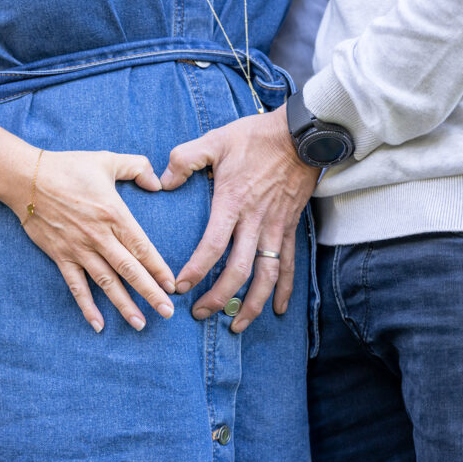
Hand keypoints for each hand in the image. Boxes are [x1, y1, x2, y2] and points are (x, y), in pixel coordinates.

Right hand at [11, 150, 175, 332]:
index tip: (172, 285)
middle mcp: (99, 236)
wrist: (25, 178)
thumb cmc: (68, 167)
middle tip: (167, 312)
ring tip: (140, 324)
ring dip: (124, 305)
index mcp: (114, 214)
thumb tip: (158, 183)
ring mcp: (78, 249)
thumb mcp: (107, 159)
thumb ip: (138, 167)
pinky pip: (76, 286)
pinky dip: (87, 307)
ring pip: (106, 283)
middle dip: (150, 293)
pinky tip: (99, 325)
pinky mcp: (60, 256)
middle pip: (129, 270)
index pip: (142, 247)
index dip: (159, 268)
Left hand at [160, 105, 319, 332]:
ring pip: (266, 277)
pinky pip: (288, 266)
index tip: (179, 287)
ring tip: (236, 325)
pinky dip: (284, 290)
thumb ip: (184, 159)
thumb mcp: (214, 141)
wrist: (301, 136)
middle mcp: (255, 222)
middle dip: (219, 298)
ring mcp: (276, 229)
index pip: (212, 246)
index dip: (195, 270)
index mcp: (233, 203)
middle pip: (239, 271)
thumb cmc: (255, 137)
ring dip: (252, 305)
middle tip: (199, 314)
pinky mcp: (290, 229)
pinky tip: (277, 309)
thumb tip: (161, 182)